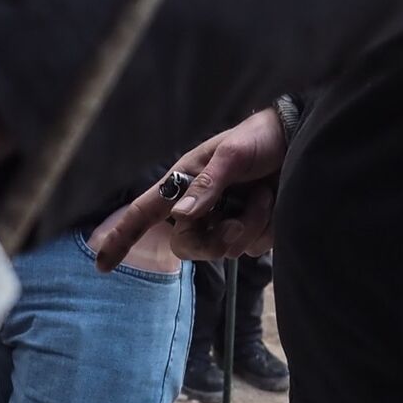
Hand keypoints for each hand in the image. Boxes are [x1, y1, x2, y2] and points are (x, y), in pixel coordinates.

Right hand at [91, 108, 284, 269]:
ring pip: (223, 250)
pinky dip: (264, 230)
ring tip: (263, 196)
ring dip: (248, 227)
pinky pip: (250, 249)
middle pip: (187, 244)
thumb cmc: (259, 137)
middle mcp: (200, 204)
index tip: (103, 265)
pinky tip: (272, 203)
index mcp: (184, 182)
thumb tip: (182, 214)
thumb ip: (208, 183)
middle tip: (238, 224)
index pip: (144, 212)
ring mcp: (225, 219)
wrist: (299, 141)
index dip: (122, 236)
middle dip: (213, 241)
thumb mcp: (232, 154)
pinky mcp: (250, 229)